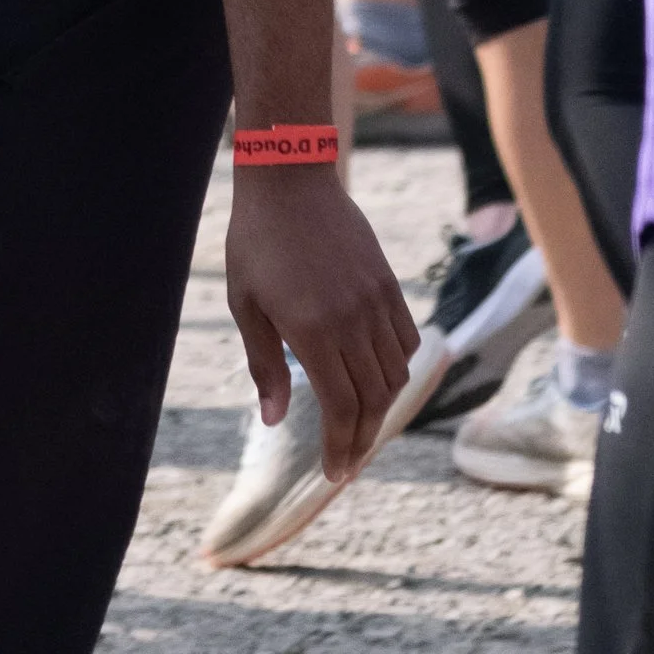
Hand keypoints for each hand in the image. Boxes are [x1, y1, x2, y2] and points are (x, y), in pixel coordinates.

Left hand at [226, 162, 418, 485]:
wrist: (290, 181)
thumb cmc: (256, 242)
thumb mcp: (246, 306)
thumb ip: (264, 365)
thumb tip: (275, 420)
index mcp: (313, 332)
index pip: (343, 408)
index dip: (342, 447)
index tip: (334, 473)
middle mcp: (353, 321)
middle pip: (374, 400)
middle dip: (363, 439)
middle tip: (348, 461)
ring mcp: (376, 301)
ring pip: (396, 374)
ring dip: (383, 408)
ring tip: (362, 425)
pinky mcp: (388, 283)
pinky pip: (407, 340)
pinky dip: (399, 368)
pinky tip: (379, 378)